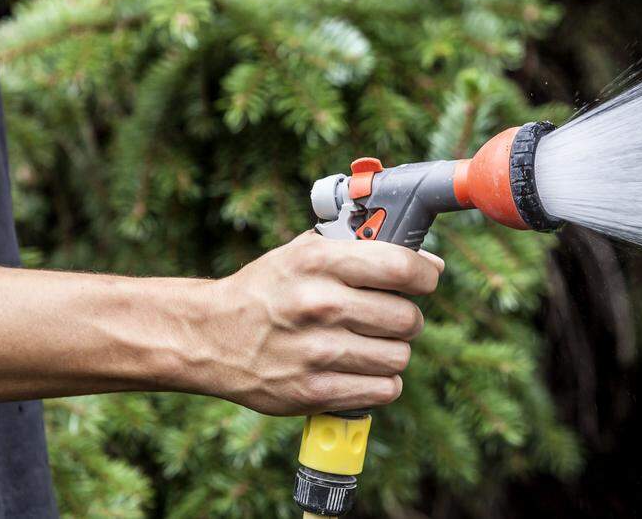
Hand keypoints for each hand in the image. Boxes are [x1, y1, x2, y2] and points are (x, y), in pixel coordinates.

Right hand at [179, 231, 443, 415]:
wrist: (210, 336)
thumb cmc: (269, 288)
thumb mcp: (305, 252)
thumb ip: (363, 250)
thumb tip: (430, 263)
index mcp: (318, 261)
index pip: (401, 267)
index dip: (425, 275)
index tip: (424, 280)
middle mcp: (319, 304)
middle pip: (407, 318)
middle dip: (407, 318)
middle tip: (389, 317)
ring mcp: (316, 351)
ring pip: (400, 357)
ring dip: (393, 352)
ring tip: (368, 344)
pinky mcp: (313, 391)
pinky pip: (383, 389)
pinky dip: (380, 382)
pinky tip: (360, 369)